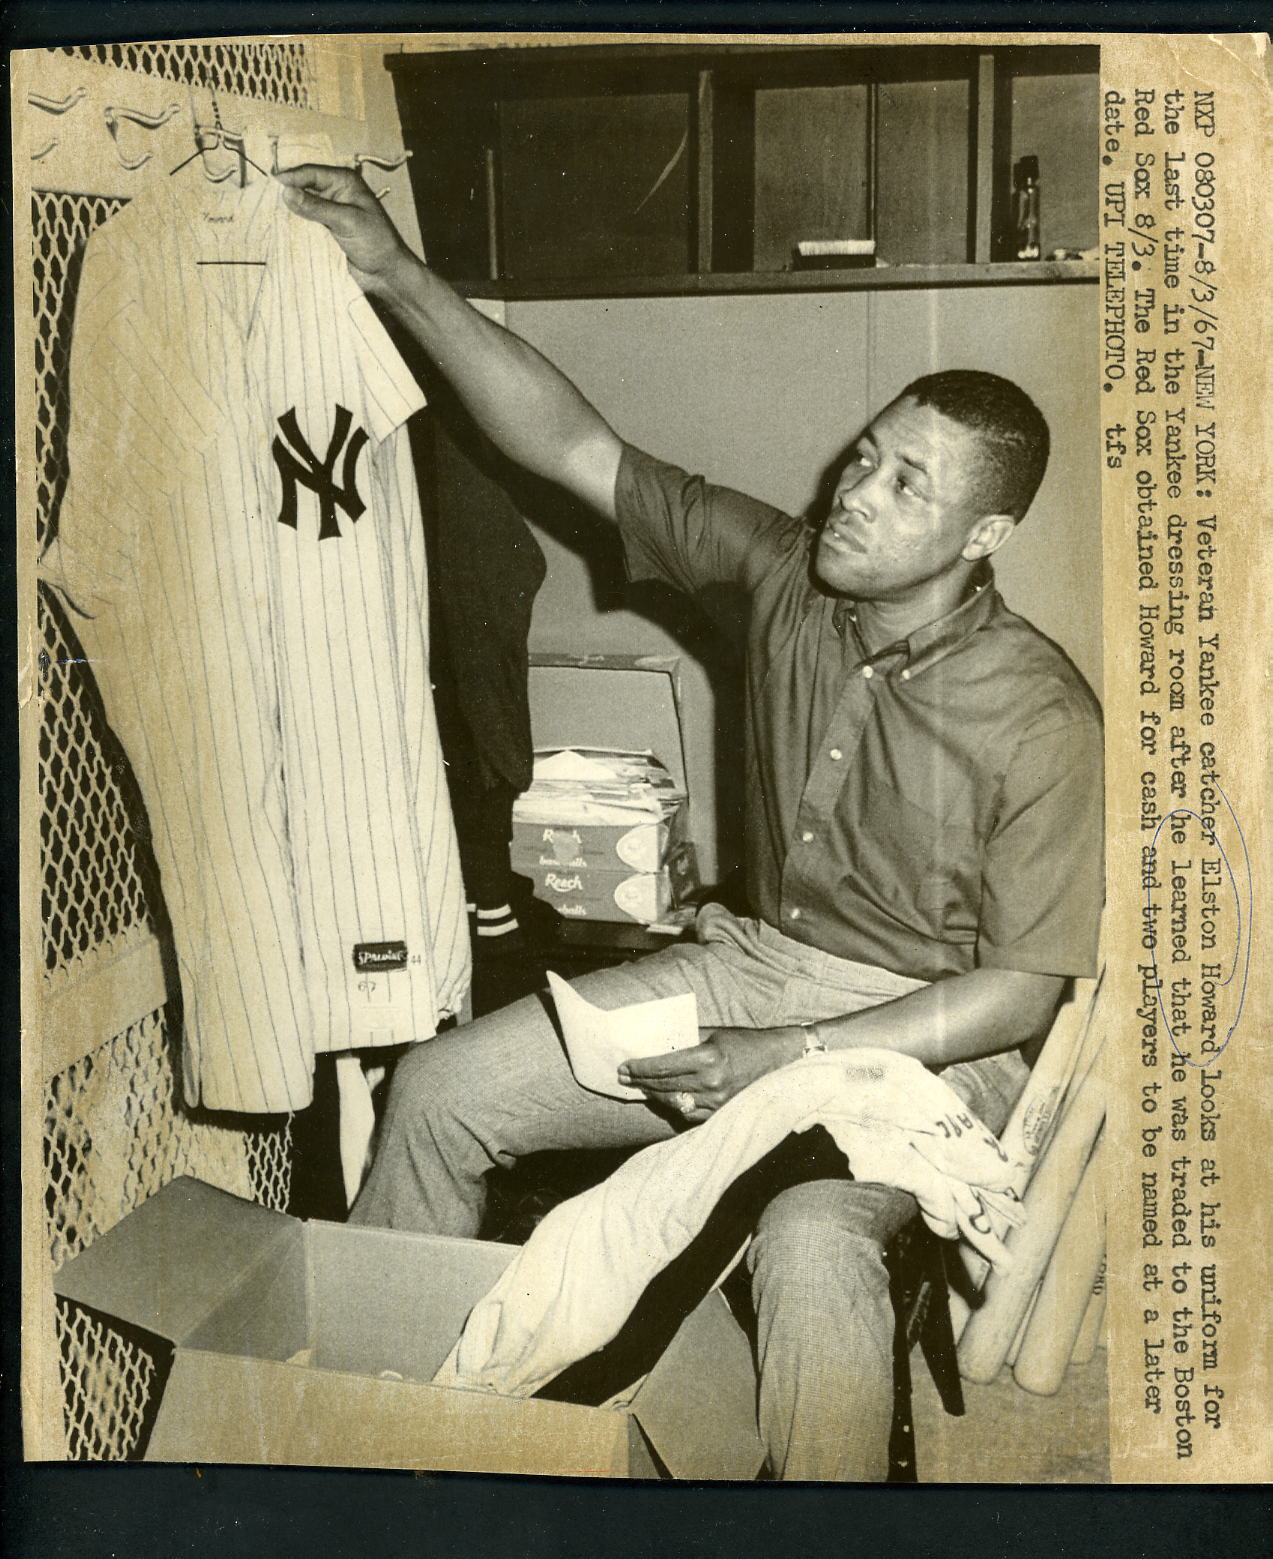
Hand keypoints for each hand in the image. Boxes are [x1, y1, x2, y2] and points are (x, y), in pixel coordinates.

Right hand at [274, 163, 411, 291]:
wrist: (386, 274)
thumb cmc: (376, 242)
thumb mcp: (347, 221)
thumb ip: (317, 207)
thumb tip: (286, 193)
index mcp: (343, 181)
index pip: (310, 172)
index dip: (290, 177)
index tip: (270, 186)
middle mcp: (333, 193)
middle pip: (302, 187)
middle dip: (285, 194)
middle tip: (261, 200)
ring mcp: (327, 212)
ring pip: (300, 207)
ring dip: (287, 212)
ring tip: (265, 215)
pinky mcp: (323, 231)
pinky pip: (303, 225)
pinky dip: (292, 227)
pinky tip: (278, 230)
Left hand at [619, 1026, 804, 1122]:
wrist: (780, 1061)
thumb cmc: (745, 1042)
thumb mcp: (714, 1034)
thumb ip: (686, 1039)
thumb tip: (656, 1043)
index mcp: (708, 1058)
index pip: (663, 1066)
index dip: (640, 1067)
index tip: (624, 1066)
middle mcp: (712, 1083)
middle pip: (664, 1085)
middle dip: (640, 1081)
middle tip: (624, 1077)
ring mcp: (718, 1103)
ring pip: (674, 1102)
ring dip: (654, 1095)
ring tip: (641, 1087)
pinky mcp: (722, 1114)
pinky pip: (689, 1114)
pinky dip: (674, 1106)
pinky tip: (664, 1099)